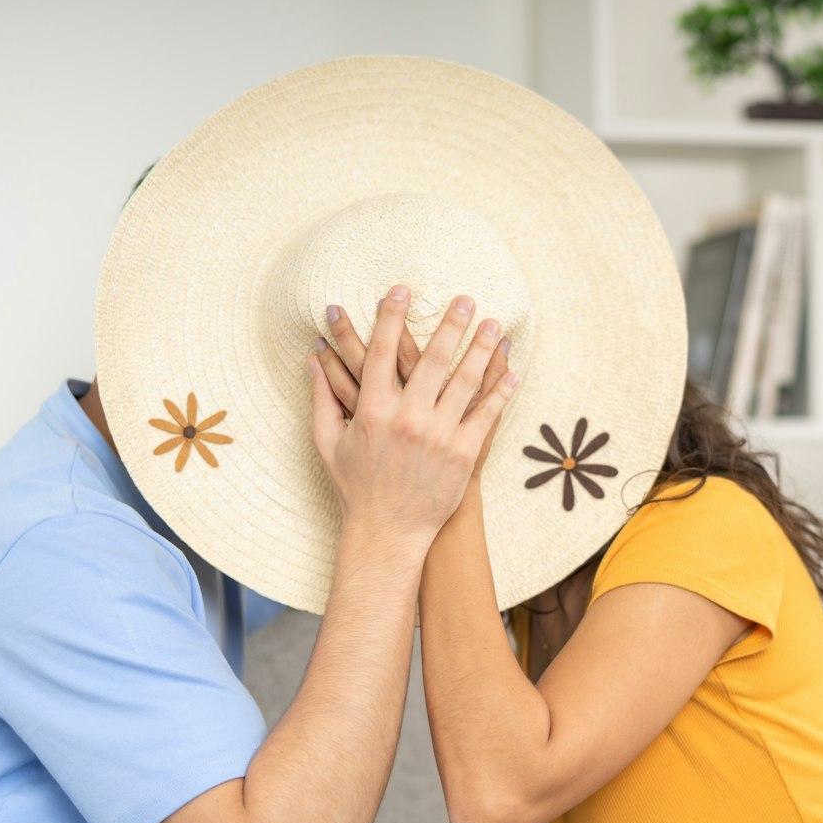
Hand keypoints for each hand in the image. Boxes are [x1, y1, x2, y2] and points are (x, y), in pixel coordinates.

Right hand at [307, 287, 515, 547]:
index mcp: (372, 412)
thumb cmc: (356, 486)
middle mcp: (407, 419)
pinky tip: (511, 370)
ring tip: (495, 325)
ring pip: (465, 381)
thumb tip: (311, 358)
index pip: (379, 352)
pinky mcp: (464, 455)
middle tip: (466, 298)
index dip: (390, 317)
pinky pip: (486, 414)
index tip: (402, 289)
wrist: (388, 532)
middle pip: (431, 359)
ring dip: (482, 349)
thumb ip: (321, 398)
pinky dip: (500, 390)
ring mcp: (438, 436)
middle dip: (451, 324)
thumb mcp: (329, 442)